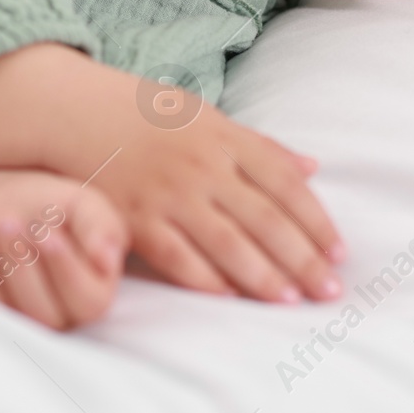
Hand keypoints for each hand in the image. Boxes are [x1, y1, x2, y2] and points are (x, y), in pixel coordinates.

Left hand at [0, 167, 125, 329]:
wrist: (20, 204)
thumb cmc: (62, 208)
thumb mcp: (89, 208)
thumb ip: (101, 228)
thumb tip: (107, 258)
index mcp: (94, 297)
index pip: (86, 301)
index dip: (65, 270)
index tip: (47, 232)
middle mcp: (58, 318)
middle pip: (39, 311)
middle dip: (20, 265)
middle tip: (8, 221)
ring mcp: (16, 318)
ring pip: (0, 308)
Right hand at [86, 79, 347, 305]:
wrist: (73, 111)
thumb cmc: (145, 114)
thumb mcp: (208, 116)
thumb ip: (261, 146)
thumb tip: (312, 168)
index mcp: (226, 139)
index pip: (286, 184)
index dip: (317, 221)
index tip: (340, 252)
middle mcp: (203, 167)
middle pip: (265, 219)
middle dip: (304, 258)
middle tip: (330, 291)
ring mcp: (168, 194)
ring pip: (227, 243)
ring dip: (264, 276)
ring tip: (292, 301)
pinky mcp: (134, 218)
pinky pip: (176, 256)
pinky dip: (204, 279)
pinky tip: (230, 299)